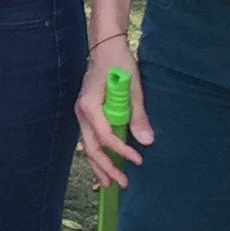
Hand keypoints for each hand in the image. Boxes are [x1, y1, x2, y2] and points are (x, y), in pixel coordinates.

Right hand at [75, 35, 150, 188]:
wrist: (105, 46)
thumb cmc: (119, 63)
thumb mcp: (133, 88)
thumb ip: (138, 115)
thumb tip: (147, 142)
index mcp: (90, 106)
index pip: (105, 136)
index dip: (122, 151)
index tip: (139, 160)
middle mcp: (82, 111)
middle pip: (91, 147)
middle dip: (106, 167)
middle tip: (122, 184)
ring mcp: (82, 112)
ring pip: (88, 145)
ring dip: (99, 164)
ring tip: (109, 183)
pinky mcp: (87, 112)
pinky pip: (91, 137)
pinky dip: (98, 152)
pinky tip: (105, 163)